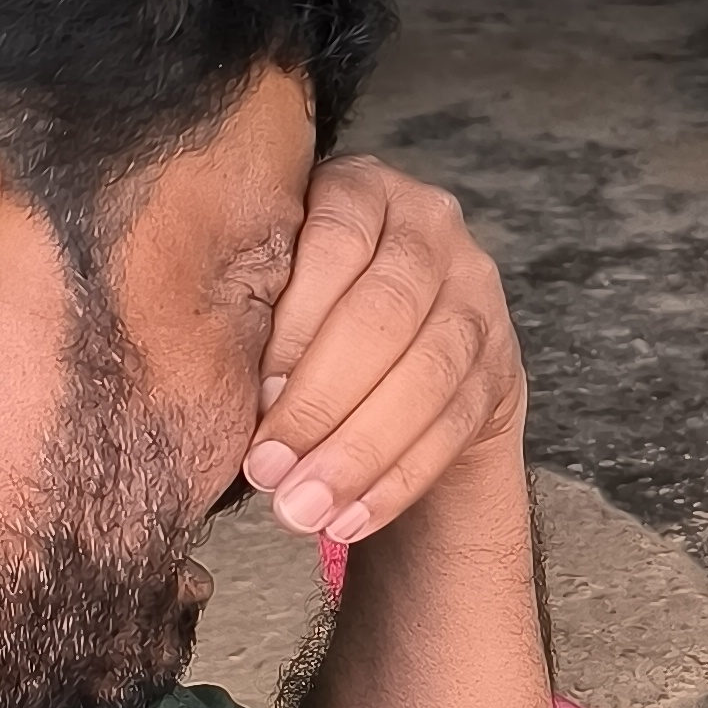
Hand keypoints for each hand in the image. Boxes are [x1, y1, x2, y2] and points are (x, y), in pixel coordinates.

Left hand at [241, 161, 526, 546]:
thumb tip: (206, 379)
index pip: (335, 242)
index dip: (293, 324)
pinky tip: (350, 519)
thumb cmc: (305, 315)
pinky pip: (455, 427)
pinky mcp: (500, 364)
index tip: (251, 395)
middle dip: (320, 403)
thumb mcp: (275, 284)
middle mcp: (432, 228)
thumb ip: (254, 302)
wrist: (394, 352)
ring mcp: (477, 295)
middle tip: (266, 471)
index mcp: (364, 189)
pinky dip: (397, 480)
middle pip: (384, 315)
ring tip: (303, 510)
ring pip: (428, 376)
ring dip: (360, 453)